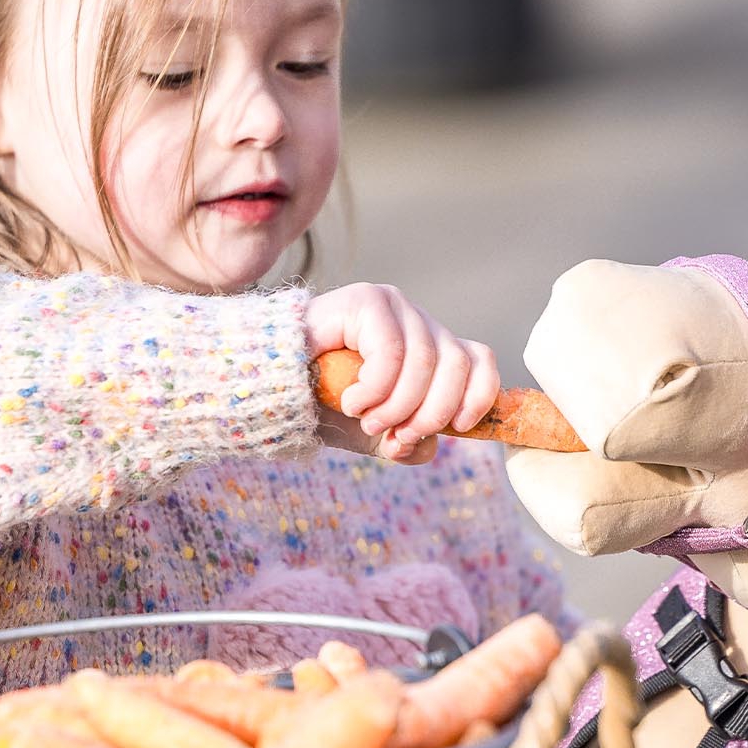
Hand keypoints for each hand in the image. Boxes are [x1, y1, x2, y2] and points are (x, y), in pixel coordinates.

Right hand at [306, 284, 499, 462]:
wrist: (269, 385)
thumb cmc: (321, 404)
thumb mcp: (373, 433)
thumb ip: (406, 441)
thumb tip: (429, 447)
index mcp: (430, 347)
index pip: (479, 360)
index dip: (479, 396)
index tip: (457, 428)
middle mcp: (417, 321)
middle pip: (457, 365)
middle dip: (431, 414)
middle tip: (395, 437)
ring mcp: (393, 306)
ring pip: (426, 362)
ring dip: (398, 406)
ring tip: (366, 421)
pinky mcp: (366, 301)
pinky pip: (390, 352)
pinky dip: (375, 389)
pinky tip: (351, 401)